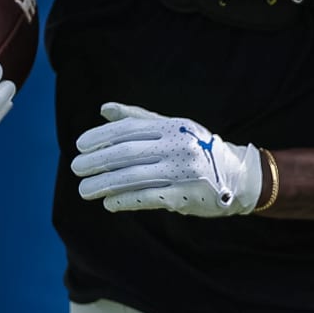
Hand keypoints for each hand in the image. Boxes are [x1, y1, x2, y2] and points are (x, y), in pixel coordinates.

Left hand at [71, 103, 263, 215]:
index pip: (128, 129)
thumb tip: (104, 109)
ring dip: (104, 184)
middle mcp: (177, 147)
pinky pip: (147, 198)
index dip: (101, 137)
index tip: (80, 146)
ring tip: (85, 190)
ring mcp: (181, 172)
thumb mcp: (172, 126)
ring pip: (133, 177)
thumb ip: (138, 118)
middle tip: (76, 168)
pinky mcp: (184, 196)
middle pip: (127, 153)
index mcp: (171, 127)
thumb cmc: (197, 148)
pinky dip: (124, 200)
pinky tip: (108, 203)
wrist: (238, 176)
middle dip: (97, 161)